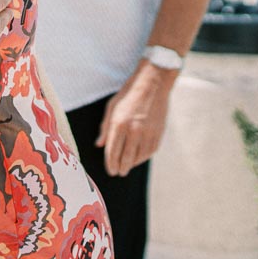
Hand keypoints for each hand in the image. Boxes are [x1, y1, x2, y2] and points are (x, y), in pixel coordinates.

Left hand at [95, 62, 175, 176]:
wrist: (152, 85)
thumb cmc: (128, 95)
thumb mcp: (111, 108)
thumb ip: (105, 128)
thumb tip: (99, 145)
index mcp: (119, 124)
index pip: (113, 151)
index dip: (110, 164)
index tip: (110, 170)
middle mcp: (134, 131)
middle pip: (126, 158)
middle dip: (121, 168)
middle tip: (118, 173)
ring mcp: (148, 133)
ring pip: (139, 157)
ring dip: (132, 164)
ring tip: (127, 167)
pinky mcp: (158, 133)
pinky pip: (150, 151)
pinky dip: (144, 157)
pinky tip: (138, 158)